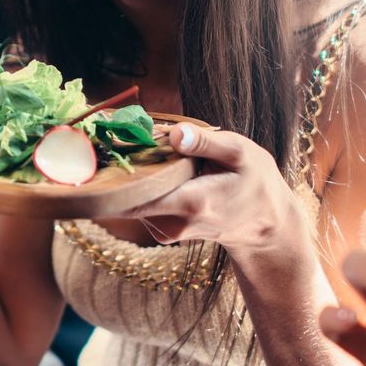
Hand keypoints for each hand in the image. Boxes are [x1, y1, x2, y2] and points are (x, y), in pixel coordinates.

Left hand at [124, 123, 304, 257]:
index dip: (112, 176)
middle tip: (115, 137)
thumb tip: (174, 132)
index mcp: (192, 201)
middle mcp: (174, 224)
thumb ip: (206, 143)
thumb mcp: (240, 153)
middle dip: (119, 169)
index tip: (100, 150)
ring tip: (152, 152)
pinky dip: (144, 186)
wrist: (265, 224)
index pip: (135, 197)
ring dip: (135, 175)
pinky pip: (142, 204)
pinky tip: (161, 170)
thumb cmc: (255, 182)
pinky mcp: (164, 232)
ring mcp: (168, 232)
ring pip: (133, 200)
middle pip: (126, 197)